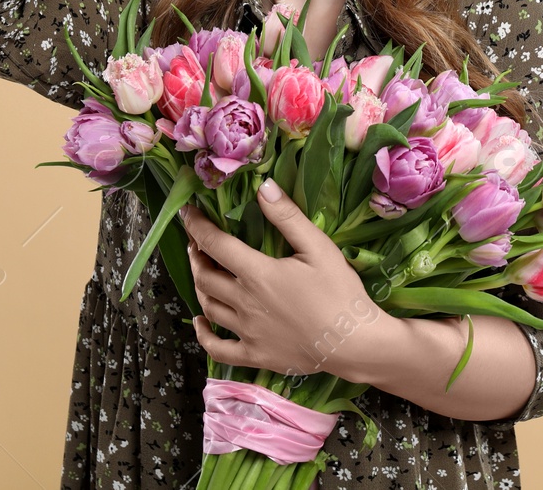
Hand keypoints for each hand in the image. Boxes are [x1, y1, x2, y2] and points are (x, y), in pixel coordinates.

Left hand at [181, 178, 394, 380]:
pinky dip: (203, 335)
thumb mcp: (319, 247)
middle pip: (205, 276)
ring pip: (209, 307)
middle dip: (195, 255)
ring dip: (200, 286)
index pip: (215, 244)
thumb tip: (262, 187)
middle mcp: (245, 303)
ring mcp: (247, 332)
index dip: (197, 226)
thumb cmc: (340, 292)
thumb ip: (288, 217)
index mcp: (258, 273)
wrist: (355, 342)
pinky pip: (218, 349)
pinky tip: (200, 322)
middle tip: (196, 242)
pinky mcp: (255, 355)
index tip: (187, 214)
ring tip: (201, 271)